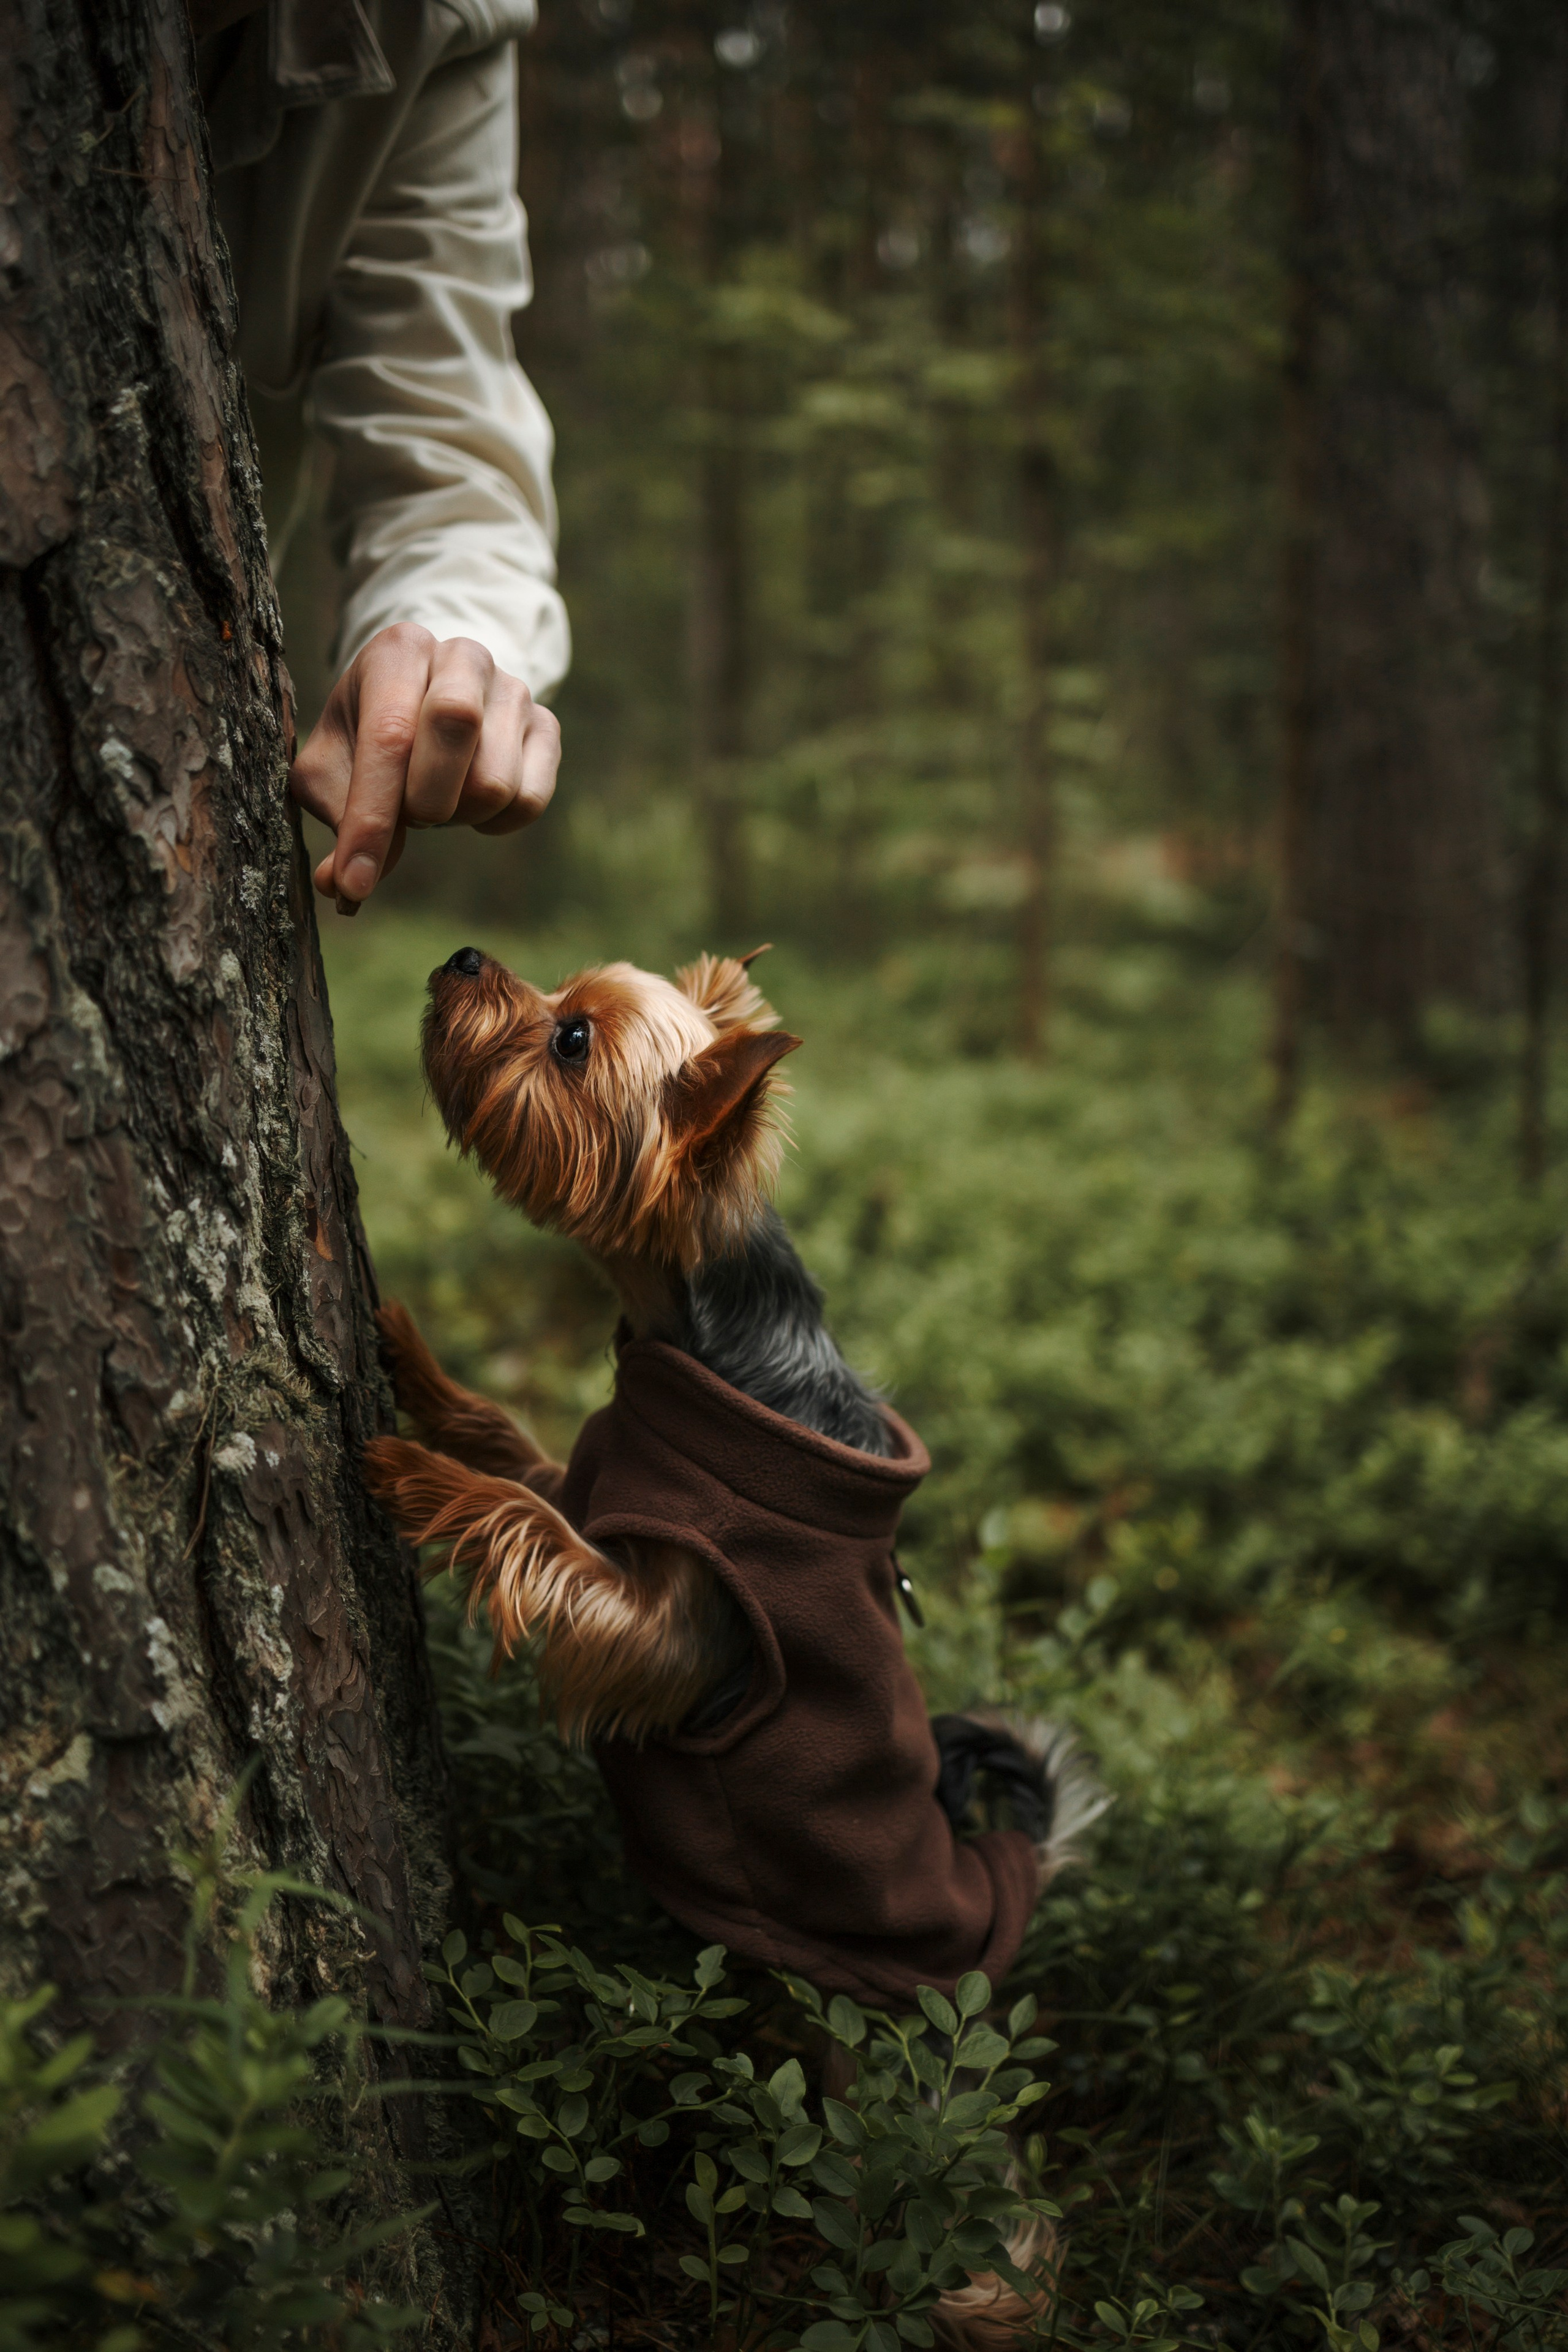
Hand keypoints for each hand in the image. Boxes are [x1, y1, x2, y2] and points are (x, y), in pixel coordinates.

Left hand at [288, 625, 560, 912]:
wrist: (425, 694)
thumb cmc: (368, 731)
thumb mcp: (333, 761)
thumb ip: (333, 813)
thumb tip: (338, 886)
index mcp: (400, 650)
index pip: (389, 735)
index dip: (371, 819)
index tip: (353, 883)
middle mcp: (463, 656)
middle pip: (456, 727)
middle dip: (423, 800)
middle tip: (407, 813)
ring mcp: (514, 689)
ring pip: (494, 782)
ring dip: (456, 814)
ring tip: (436, 797)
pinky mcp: (546, 726)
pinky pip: (529, 801)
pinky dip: (495, 822)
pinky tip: (469, 803)